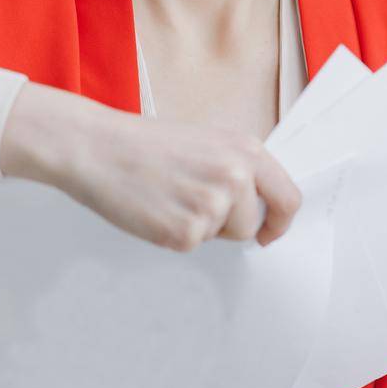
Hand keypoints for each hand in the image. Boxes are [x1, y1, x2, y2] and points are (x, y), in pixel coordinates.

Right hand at [0, 82, 302, 251]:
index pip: (288, 198)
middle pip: (254, 224)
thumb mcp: (205, 142)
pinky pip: (192, 245)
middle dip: (231, 224)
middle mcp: (235, 176)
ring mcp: (211, 206)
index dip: (280, 221)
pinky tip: (155, 208)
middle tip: (194, 203)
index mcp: (245, 149)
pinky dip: (174, 234)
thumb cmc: (146, 145)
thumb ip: (236, 169)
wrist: (97, 148)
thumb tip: (259, 207)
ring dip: (201, 226)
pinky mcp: (185, 232)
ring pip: (223, 236)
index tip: (269, 230)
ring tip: (170, 197)